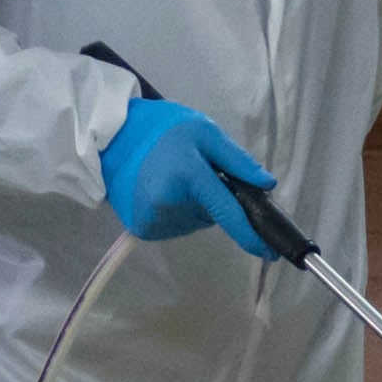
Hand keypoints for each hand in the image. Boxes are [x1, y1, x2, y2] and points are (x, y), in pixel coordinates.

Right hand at [101, 99, 280, 256]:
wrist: (110, 138)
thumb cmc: (161, 129)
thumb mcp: (204, 131)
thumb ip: (237, 160)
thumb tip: (268, 186)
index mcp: (189, 178)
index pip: (229, 214)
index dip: (252, 235)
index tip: (271, 252)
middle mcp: (171, 206)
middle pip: (212, 216)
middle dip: (214, 200)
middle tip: (196, 172)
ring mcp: (154, 221)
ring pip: (194, 222)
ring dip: (194, 206)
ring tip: (175, 178)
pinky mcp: (142, 230)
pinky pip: (176, 226)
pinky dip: (178, 212)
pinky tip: (164, 191)